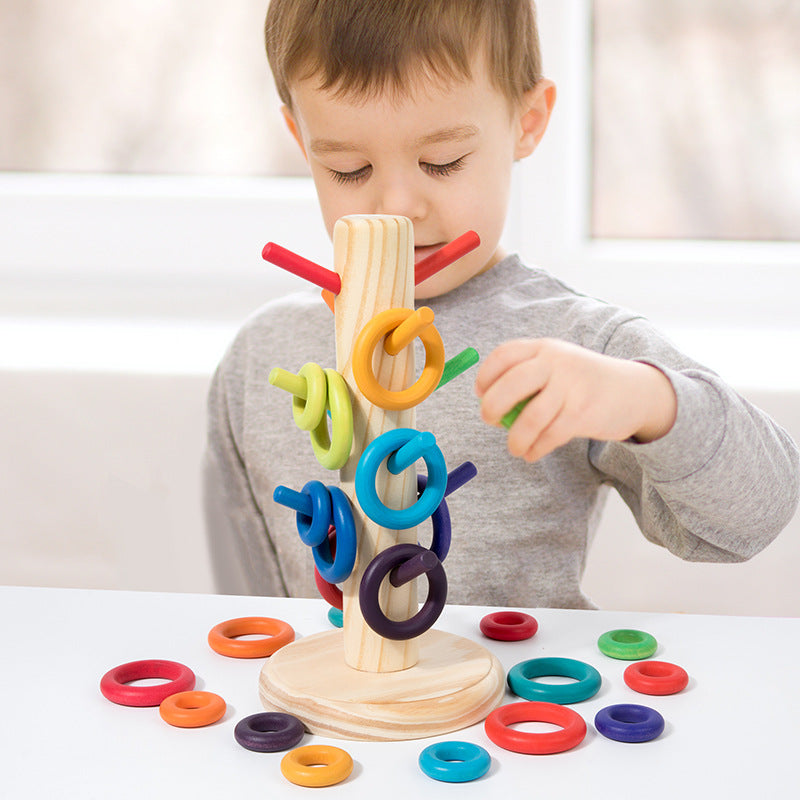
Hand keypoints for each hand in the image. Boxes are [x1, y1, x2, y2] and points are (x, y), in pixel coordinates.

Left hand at [474, 338, 676, 461]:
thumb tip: (490, 403)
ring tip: (514, 447)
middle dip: (492, 406)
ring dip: (515, 439)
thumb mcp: (557, 364)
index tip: (480, 394)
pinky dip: (535, 449)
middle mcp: (556, 363)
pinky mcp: (582, 414)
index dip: (485, 376)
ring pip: (530, 418)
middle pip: (511, 384)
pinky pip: (549, 436)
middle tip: (489, 419)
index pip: (504, 355)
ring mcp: (571, 388)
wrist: (634, 390)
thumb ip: (527, 375)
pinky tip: (532, 453)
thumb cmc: (583, 381)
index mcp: (544, 348)